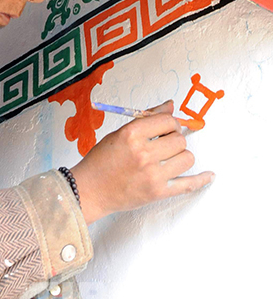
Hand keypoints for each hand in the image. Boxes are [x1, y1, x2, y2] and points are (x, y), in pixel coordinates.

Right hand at [71, 100, 214, 224]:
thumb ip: (147, 119)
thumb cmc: (101, 160)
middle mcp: (143, 153)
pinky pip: (187, 184)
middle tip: (166, 143)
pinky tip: (209, 176)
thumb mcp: (119, 133)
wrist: (90, 189)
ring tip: (170, 158)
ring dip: (181, 156)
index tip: (168, 127)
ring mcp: (152, 175)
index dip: (170, 122)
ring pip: (187, 158)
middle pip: (179, 140)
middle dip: (175, 139)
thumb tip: (171, 105)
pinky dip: (201, 180)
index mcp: (131, 134)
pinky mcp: (157, 192)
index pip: (167, 120)